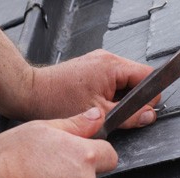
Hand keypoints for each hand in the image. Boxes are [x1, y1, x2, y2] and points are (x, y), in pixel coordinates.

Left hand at [10, 49, 160, 128]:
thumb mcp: (99, 114)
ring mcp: (99, 61)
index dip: (149, 97)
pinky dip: (110, 93)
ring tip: (104, 108)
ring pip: (125, 80)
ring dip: (121, 97)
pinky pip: (112, 79)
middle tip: (119, 114)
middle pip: (138, 78)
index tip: (141, 113)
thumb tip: (149, 116)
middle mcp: (108, 59)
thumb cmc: (57, 101)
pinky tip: (98, 103)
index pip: (148, 77)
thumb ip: (129, 116)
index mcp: (113, 66)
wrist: (30, 92)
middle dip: (134, 98)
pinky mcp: (91, 67)